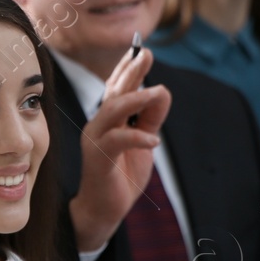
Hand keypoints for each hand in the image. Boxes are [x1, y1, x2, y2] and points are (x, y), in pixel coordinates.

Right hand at [68, 47, 171, 251]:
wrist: (104, 210)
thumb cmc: (122, 175)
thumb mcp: (144, 141)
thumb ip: (152, 117)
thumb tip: (164, 90)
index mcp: (108, 119)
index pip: (117, 88)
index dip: (127, 68)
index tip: (141, 50)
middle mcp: (98, 124)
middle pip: (114, 91)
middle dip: (130, 72)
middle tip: (145, 54)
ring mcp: (95, 139)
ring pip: (112, 110)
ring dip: (136, 98)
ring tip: (158, 92)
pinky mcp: (97, 158)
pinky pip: (117, 140)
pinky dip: (137, 137)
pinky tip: (154, 140)